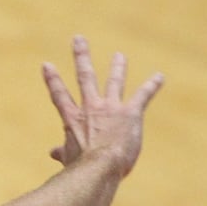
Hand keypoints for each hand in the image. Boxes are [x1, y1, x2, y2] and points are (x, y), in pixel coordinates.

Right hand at [42, 35, 164, 175]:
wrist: (100, 166)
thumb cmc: (81, 167)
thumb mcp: (70, 158)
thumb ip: (63, 152)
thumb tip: (53, 153)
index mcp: (73, 119)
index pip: (59, 95)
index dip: (52, 79)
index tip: (47, 64)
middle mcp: (90, 107)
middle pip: (85, 76)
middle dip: (81, 56)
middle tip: (79, 39)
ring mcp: (110, 107)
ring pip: (114, 81)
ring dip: (118, 67)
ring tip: (120, 56)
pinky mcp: (130, 112)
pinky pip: (142, 95)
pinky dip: (152, 85)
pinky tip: (160, 77)